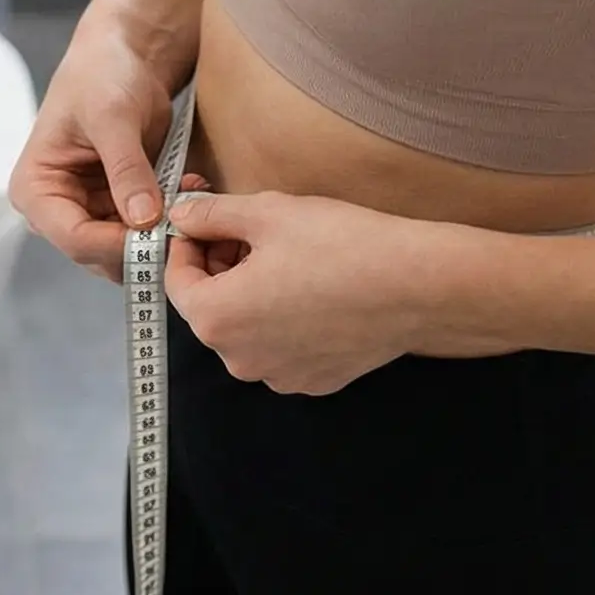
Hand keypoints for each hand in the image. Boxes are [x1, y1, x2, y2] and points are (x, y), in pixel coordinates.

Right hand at [10, 19, 196, 280]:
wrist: (126, 51)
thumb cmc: (103, 74)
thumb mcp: (113, 118)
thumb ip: (126, 170)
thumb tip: (144, 221)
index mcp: (35, 189)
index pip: (74, 238)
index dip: (119, 244)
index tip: (163, 234)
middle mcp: (57, 209)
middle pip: (100, 252)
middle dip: (144, 244)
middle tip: (186, 223)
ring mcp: (89, 210)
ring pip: (127, 250)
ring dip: (162, 233)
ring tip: (190, 198)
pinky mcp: (119, 206)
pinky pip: (146, 231)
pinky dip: (171, 218)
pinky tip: (192, 189)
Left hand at [164, 192, 513, 393]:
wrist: (417, 287)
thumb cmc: (341, 245)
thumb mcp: (266, 214)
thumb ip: (211, 214)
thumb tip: (181, 214)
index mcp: (216, 319)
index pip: (176, 280)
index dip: (188, 244)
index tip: (206, 220)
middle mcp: (239, 359)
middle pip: (211, 306)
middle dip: (221, 266)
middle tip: (251, 231)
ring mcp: (278, 376)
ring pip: (246, 327)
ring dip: (252, 292)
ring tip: (288, 256)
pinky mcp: (313, 381)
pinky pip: (280, 346)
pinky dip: (284, 318)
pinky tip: (315, 287)